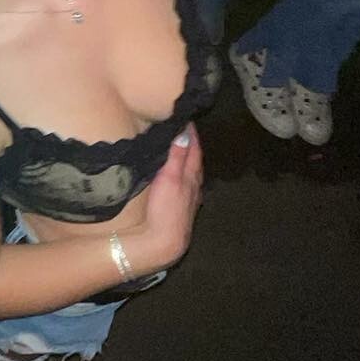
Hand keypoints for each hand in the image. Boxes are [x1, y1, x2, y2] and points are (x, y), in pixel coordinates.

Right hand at [123, 128, 203, 274]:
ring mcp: (190, 199)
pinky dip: (182, 175)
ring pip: (192, 174)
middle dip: (191, 145)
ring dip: (187, 160)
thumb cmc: (166, 209)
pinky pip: (185, 185)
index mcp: (193, 176)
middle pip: (195, 161)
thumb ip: (177, 156)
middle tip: (182, 129)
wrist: (163, 242)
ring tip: (179, 149)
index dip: (192, 134)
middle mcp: (195, 186)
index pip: (195, 150)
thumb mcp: (170, 178)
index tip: (186, 118)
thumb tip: (184, 133)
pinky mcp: (182, 209)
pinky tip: (177, 178)